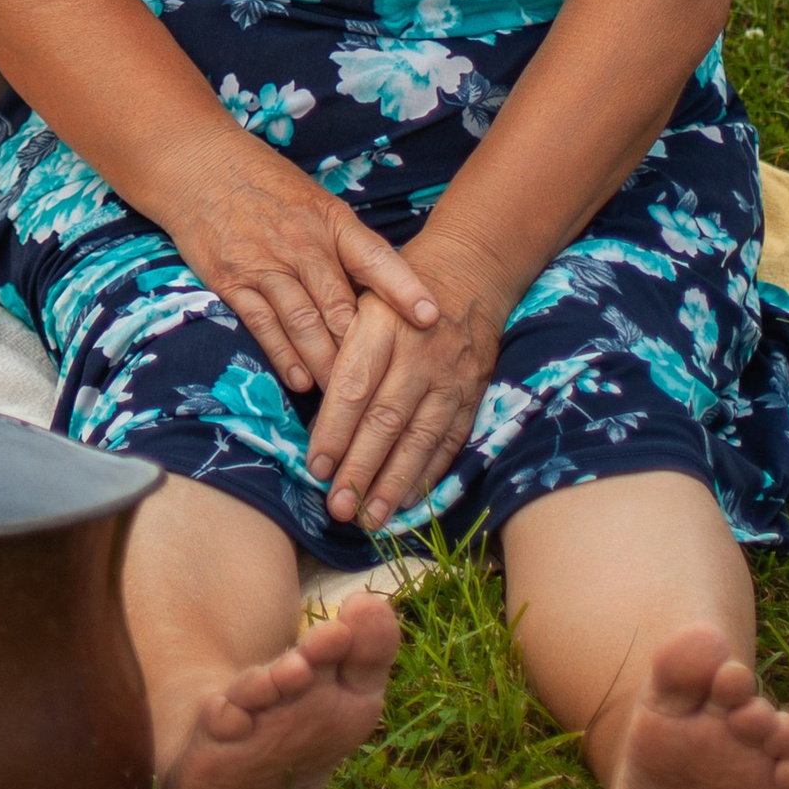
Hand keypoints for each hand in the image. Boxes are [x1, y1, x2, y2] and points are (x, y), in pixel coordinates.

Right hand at [157, 140, 442, 400]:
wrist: (197, 164)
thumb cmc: (268, 185)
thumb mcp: (316, 201)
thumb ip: (347, 246)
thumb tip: (390, 294)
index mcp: (330, 220)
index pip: (374, 256)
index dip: (403, 287)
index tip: (431, 317)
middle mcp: (301, 243)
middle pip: (340, 306)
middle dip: (364, 353)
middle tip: (388, 392)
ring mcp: (264, 263)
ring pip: (304, 323)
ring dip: (327, 365)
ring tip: (348, 401)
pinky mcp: (231, 280)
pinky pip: (263, 325)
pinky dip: (284, 356)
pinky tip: (301, 381)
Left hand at [304, 255, 504, 530]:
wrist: (470, 270)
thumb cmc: (396, 289)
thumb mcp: (361, 298)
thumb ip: (342, 350)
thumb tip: (316, 416)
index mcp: (381, 325)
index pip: (354, 386)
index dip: (334, 430)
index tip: (315, 467)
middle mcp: (419, 353)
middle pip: (386, 420)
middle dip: (360, 468)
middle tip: (338, 507)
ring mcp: (451, 377)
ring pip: (420, 438)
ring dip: (394, 483)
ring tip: (370, 518)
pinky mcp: (473, 394)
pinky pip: (450, 441)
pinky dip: (428, 474)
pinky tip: (408, 501)